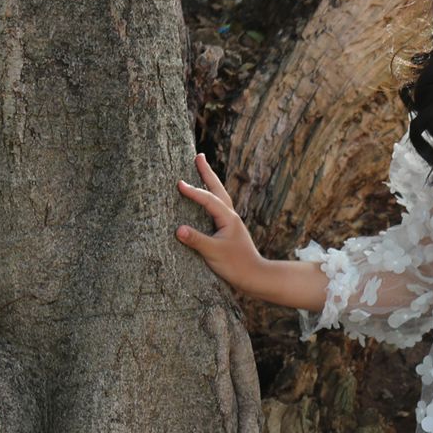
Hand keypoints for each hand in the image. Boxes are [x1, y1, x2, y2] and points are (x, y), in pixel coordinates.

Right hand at [176, 153, 264, 294]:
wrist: (255, 277)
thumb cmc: (236, 266)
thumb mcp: (214, 253)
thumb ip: (196, 240)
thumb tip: (178, 229)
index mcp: (228, 218)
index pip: (208, 199)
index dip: (193, 191)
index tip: (178, 183)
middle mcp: (231, 217)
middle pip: (218, 189)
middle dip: (207, 173)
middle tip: (199, 156)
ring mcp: (231, 223)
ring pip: (219, 197)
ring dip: (210, 183)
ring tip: (201, 170)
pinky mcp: (229, 231)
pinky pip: (218, 208)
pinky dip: (210, 199)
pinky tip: (205, 201)